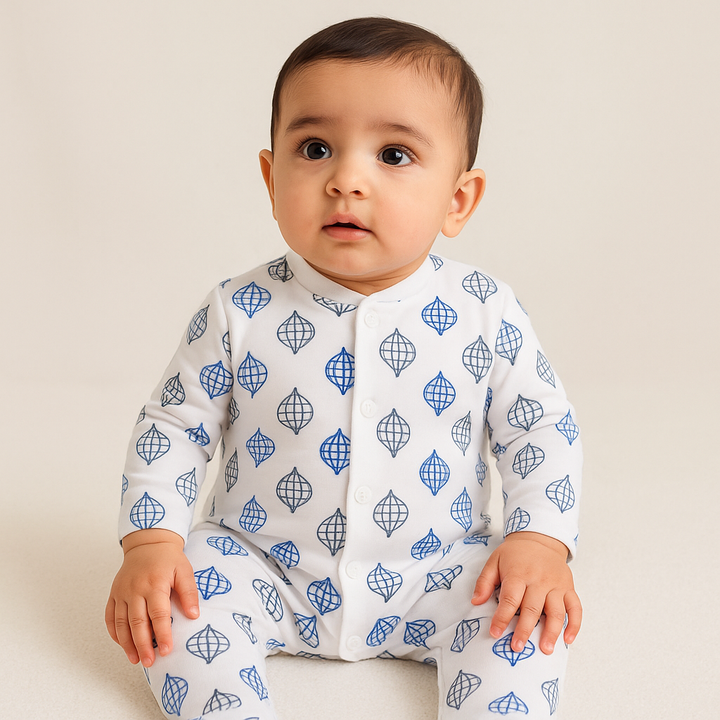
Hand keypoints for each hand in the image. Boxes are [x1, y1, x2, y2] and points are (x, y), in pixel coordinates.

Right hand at [105, 529, 198, 666]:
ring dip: (127, 644)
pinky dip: (114, 633)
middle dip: (143, 645)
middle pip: (137, 623)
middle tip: (150, 662)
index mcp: (154, 584)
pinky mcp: (114, 594)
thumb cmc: (168, 559)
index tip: (168, 650)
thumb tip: (194, 615)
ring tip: (136, 659)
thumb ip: (189, 592)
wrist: (148, 543)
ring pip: (121, 623)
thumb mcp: (184, 570)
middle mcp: (135, 589)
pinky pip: (109, 617)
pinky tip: (122, 644)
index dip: (163, 634)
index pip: (158, 614)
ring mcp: (121, 592)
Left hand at [471, 531, 581, 654]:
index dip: (502, 618)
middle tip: (516, 647)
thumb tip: (475, 602)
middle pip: (532, 609)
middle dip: (524, 630)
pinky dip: (574, 624)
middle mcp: (539, 580)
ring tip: (545, 650)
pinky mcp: (569, 588)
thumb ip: (484, 582)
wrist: (539, 538)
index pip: (510, 599)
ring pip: (556, 611)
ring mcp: (556, 585)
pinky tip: (568, 639)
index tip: (494, 633)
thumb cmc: (515, 554)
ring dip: (551, 632)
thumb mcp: (494, 561)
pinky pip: (575, 608)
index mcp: (518, 574)